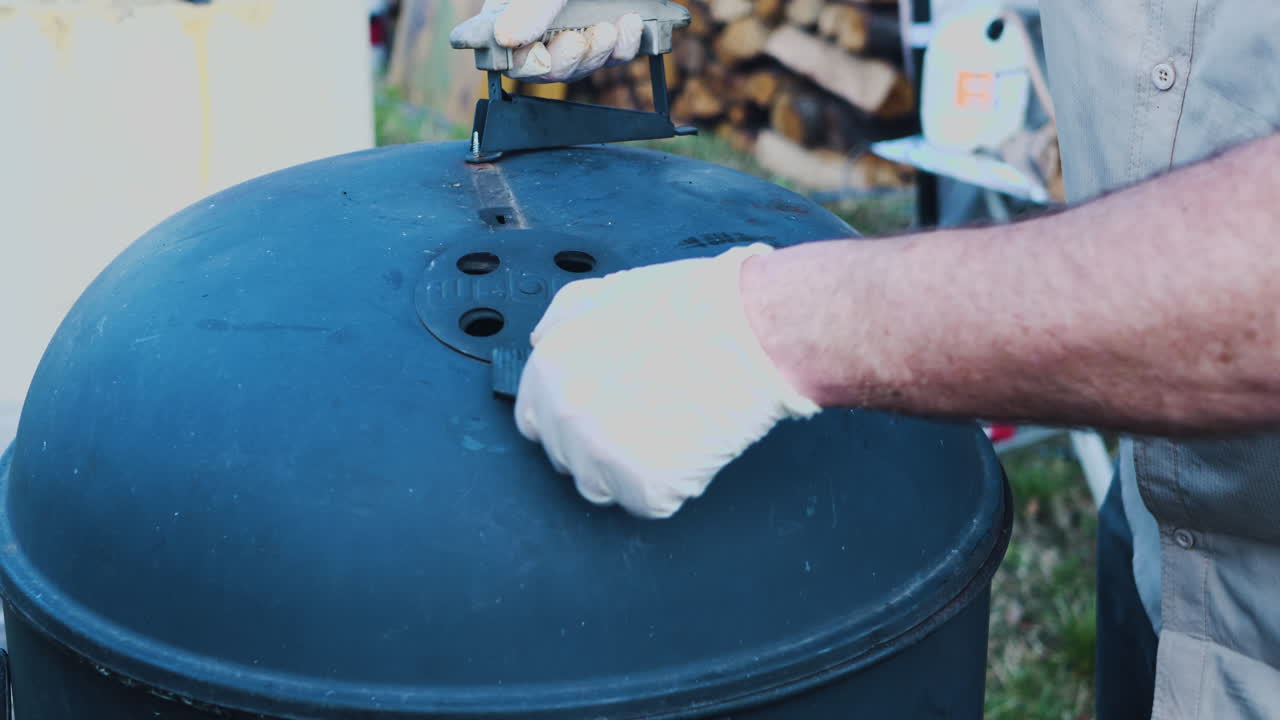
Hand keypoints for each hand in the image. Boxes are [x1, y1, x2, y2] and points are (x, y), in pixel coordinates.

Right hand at [450, 0, 644, 82]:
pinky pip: (614, 54)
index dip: (524, 62)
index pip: (508, 52)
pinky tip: (631, 23)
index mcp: (511, 10)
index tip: (541, 57)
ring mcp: (577, 28)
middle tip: (580, 41)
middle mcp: (541, 25)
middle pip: (548, 67)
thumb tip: (505, 38)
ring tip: (609, 29)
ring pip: (582, 65)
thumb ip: (530, 6)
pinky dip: (624, 45)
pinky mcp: (608, 30)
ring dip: (597, 53)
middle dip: (567, 60)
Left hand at [514, 244, 820, 518]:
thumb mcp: (608, 293)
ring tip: (676, 428)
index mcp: (550, 369)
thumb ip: (563, 321)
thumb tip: (542, 344)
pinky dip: (674, 484)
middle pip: (569, 459)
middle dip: (603, 444)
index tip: (608, 411)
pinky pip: (650, 503)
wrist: (752, 329)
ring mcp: (602, 455)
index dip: (573, 419)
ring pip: (603, 487)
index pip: (536, 421)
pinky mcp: (645, 487)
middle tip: (654, 413)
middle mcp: (565, 415)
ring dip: (634, 469)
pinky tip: (694, 445)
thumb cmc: (693, 305)